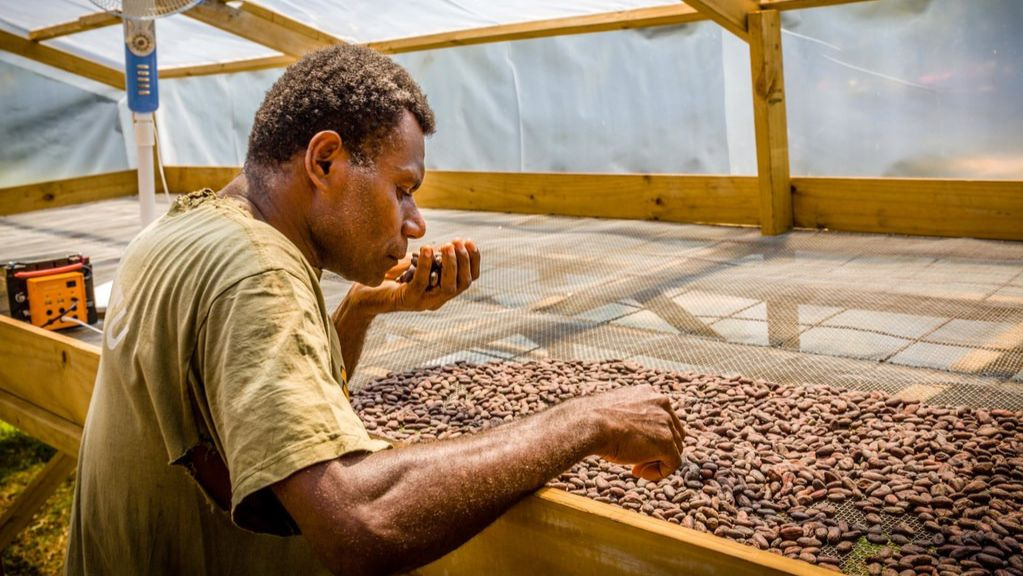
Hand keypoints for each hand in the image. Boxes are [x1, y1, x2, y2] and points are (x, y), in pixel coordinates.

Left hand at [353, 239, 480, 313]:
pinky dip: (426, 265)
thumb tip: (448, 243)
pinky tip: (426, 249)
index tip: (470, 242)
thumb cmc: (391, 277)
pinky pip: (422, 283)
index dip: (474, 261)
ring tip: (446, 246)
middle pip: (462, 283)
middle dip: (463, 261)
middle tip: (457, 242)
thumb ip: (432, 258)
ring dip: (450, 264)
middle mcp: (437, 300)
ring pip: (448, 287)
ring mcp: (423, 302)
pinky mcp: (408, 300)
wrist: (365, 295)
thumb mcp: (416, 264)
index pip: (469, 279)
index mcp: (442, 291)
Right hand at [585, 385, 684, 481]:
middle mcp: (662, 403)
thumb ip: (628, 418)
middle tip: (635, 461)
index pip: (662, 418)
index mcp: (648, 393)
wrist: (589, 424)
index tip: (632, 446)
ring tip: (635, 468)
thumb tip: (629, 434)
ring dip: (657, 461)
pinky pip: (673, 463)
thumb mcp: (613, 412)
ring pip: (674, 449)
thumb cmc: (593, 420)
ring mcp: (666, 422)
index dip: (651, 436)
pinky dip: (659, 472)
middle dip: (656, 449)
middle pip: (673, 433)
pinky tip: (638, 472)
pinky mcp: (666, 442)